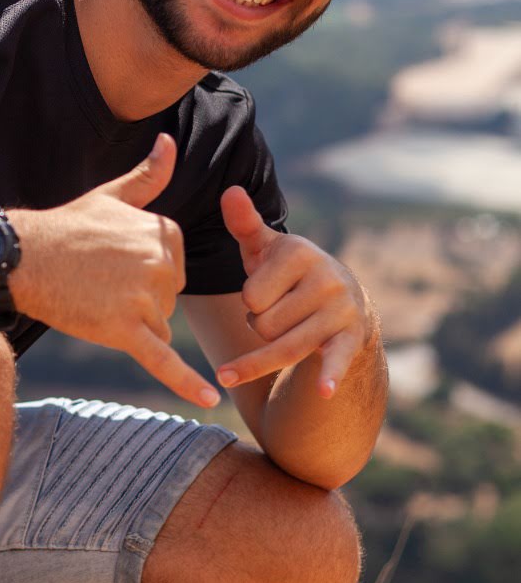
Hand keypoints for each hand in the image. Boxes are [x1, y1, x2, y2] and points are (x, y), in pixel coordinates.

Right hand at [11, 135, 220, 408]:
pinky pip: (162, 361)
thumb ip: (148, 176)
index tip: (110, 264)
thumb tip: (170, 141)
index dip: (142, 274)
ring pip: (157, 328)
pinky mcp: (125, 330)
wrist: (19, 259)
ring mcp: (144, 298)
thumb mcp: (109, 197)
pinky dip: (186, 383)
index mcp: (164, 232)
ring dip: (129, 324)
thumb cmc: (63, 229)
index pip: (173, 270)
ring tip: (91, 299)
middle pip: (167, 300)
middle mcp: (160, 263)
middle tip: (95, 282)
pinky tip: (209, 401)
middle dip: (137, 301)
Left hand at [216, 187, 375, 397]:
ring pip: (282, 347)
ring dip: (271, 351)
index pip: (250, 297)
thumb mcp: (265, 249)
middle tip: (280, 312)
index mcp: (300, 251)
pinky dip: (329, 375)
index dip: (251, 302)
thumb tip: (229, 191)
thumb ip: (244, 223)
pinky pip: (335, 359)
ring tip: (280, 336)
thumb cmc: (289, 274)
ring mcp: (341, 308)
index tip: (268, 292)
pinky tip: (323, 391)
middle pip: (263, 326)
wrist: (342, 299)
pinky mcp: (352, 338)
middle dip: (261, 326)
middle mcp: (326, 276)